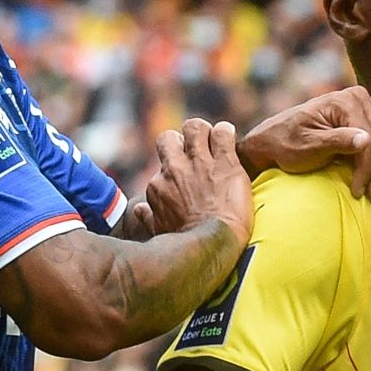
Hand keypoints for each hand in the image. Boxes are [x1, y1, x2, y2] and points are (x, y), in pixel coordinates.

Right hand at [145, 119, 252, 245]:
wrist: (216, 244)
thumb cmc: (189, 243)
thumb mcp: (161, 231)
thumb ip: (149, 217)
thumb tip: (139, 210)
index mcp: (158, 186)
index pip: (162, 165)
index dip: (176, 167)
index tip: (188, 175)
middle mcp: (175, 170)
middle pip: (168, 137)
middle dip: (181, 140)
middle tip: (197, 151)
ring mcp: (200, 163)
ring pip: (195, 127)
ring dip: (204, 132)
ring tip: (214, 142)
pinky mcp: (225, 161)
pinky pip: (224, 132)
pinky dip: (227, 133)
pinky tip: (230, 141)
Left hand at [238, 86, 370, 198]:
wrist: (276, 141)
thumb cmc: (287, 145)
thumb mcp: (306, 147)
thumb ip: (336, 142)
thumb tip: (367, 140)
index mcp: (344, 101)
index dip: (368, 168)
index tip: (358, 191)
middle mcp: (358, 96)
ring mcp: (364, 102)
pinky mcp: (368, 112)